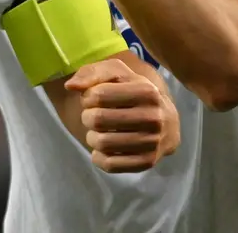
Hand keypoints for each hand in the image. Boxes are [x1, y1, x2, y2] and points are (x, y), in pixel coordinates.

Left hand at [65, 58, 179, 172]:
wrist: (166, 121)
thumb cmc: (133, 92)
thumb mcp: (116, 74)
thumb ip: (92, 74)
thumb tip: (70, 86)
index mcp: (146, 91)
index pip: (98, 95)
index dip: (87, 97)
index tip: (92, 99)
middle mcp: (153, 117)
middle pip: (97, 119)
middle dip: (87, 117)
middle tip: (92, 117)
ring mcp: (152, 142)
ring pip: (102, 143)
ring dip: (91, 137)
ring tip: (98, 132)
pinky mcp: (147, 162)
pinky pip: (110, 164)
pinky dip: (98, 157)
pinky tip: (101, 149)